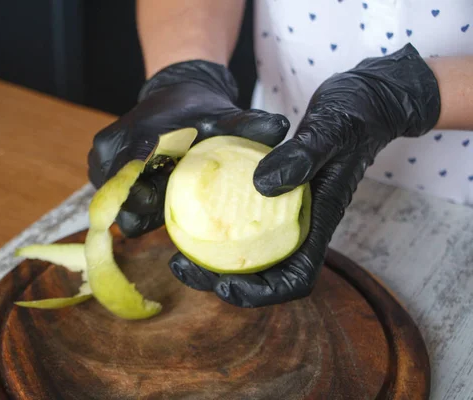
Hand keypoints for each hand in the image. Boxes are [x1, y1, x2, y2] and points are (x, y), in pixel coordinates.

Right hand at [88, 60, 289, 237]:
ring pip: (117, 205)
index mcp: (137, 136)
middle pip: (121, 198)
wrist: (174, 95)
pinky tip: (159, 198)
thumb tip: (279, 127)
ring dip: (142, 210)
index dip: (149, 199)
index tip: (167, 206)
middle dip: (147, 209)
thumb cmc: (199, 110)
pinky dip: (138, 204)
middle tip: (173, 207)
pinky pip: (116, 202)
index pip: (133, 176)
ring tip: (168, 203)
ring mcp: (101, 163)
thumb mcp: (224, 116)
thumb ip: (248, 124)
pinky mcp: (101, 173)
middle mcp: (110, 150)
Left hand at [170, 43, 440, 306]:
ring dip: (212, 259)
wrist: (363, 102)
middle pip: (262, 273)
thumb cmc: (355, 115)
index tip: (225, 286)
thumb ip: (302, 157)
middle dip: (221, 280)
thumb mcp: (330, 130)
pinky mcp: (275, 193)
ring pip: (248, 251)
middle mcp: (300, 224)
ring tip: (175, 251)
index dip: (261, 293)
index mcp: (319, 221)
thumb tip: (261, 185)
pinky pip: (243, 219)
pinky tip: (189, 213)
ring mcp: (287, 211)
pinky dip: (217, 226)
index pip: (296, 279)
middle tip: (180, 265)